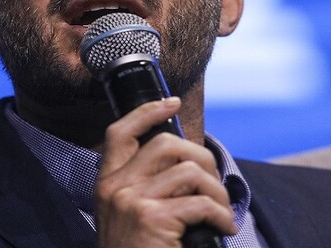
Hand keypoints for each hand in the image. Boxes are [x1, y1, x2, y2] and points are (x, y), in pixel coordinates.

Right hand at [95, 97, 236, 247]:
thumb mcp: (129, 217)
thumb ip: (146, 187)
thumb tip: (189, 162)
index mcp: (107, 184)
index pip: (120, 132)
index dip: (147, 112)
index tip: (172, 101)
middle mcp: (114, 189)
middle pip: (166, 144)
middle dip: (200, 157)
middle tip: (214, 183)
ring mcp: (131, 202)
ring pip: (189, 171)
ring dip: (216, 191)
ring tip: (221, 212)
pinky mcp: (152, 219)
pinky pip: (201, 203)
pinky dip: (221, 215)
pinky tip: (223, 228)